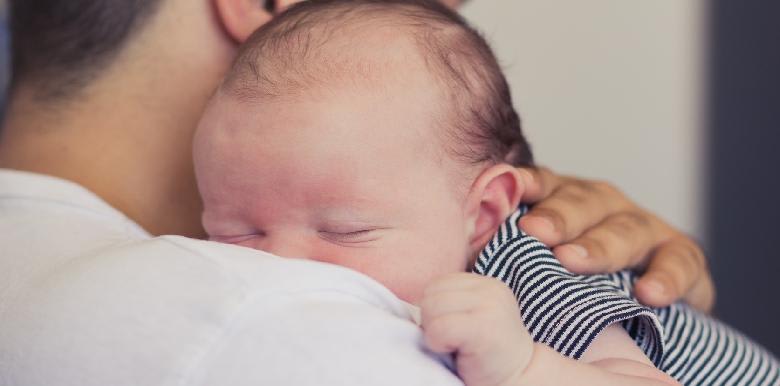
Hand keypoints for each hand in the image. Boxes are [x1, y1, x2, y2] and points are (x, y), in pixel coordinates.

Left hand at [421, 273, 533, 385]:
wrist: (518, 380)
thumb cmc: (485, 355)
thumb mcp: (471, 316)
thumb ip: (450, 301)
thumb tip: (413, 299)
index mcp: (486, 283)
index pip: (437, 284)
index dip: (434, 310)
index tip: (453, 330)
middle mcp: (491, 288)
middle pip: (431, 294)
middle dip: (432, 320)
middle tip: (452, 341)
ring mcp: (490, 305)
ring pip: (431, 307)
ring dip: (434, 332)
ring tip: (455, 345)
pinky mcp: (484, 326)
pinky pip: (438, 327)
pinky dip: (437, 343)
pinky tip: (456, 351)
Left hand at [516, 167, 714, 311]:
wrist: (635, 302)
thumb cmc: (569, 276)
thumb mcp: (533, 257)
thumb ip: (500, 244)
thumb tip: (458, 237)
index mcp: (564, 200)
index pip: (543, 184)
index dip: (526, 183)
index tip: (507, 185)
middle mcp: (604, 206)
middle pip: (583, 200)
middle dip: (559, 214)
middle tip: (535, 231)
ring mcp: (644, 227)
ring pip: (626, 227)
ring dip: (601, 244)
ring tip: (574, 261)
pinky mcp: (679, 256)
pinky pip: (679, 261)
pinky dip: (667, 276)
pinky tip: (648, 294)